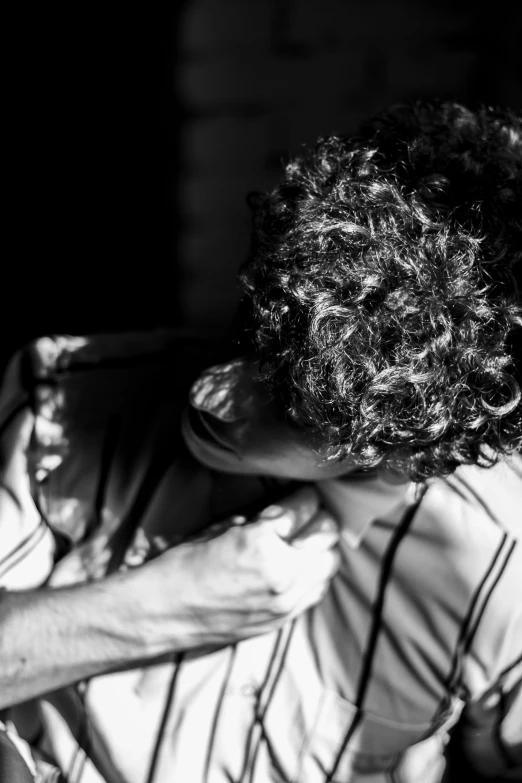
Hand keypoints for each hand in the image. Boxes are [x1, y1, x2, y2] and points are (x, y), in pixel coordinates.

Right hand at [142, 486, 339, 648]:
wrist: (161, 612)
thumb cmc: (182, 565)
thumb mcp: (220, 528)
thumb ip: (260, 520)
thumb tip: (286, 509)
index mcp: (262, 544)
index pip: (304, 509)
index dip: (304, 496)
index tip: (302, 493)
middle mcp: (282, 575)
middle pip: (327, 534)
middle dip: (319, 518)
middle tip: (308, 513)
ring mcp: (285, 601)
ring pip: (329, 564)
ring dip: (320, 547)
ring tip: (304, 539)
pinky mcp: (282, 619)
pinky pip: (316, 591)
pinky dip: (314, 574)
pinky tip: (298, 566)